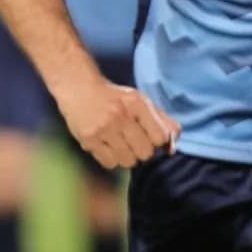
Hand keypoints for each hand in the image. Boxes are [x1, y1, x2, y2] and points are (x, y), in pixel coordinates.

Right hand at [55, 77, 179, 168]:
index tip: (149, 136)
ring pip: (128, 162)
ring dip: (127, 157)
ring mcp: (103, 128)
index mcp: (137, 103)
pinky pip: (110, 164)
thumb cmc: (115, 98)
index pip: (161, 137)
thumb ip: (162, 122)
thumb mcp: (141, 101)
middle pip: (146, 153)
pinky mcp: (88, 139)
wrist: (79, 87)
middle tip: (133, 141)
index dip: (158, 142)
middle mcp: (121, 115)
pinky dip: (111, 159)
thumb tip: (172, 148)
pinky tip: (107, 146)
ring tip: (119, 144)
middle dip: (142, 151)